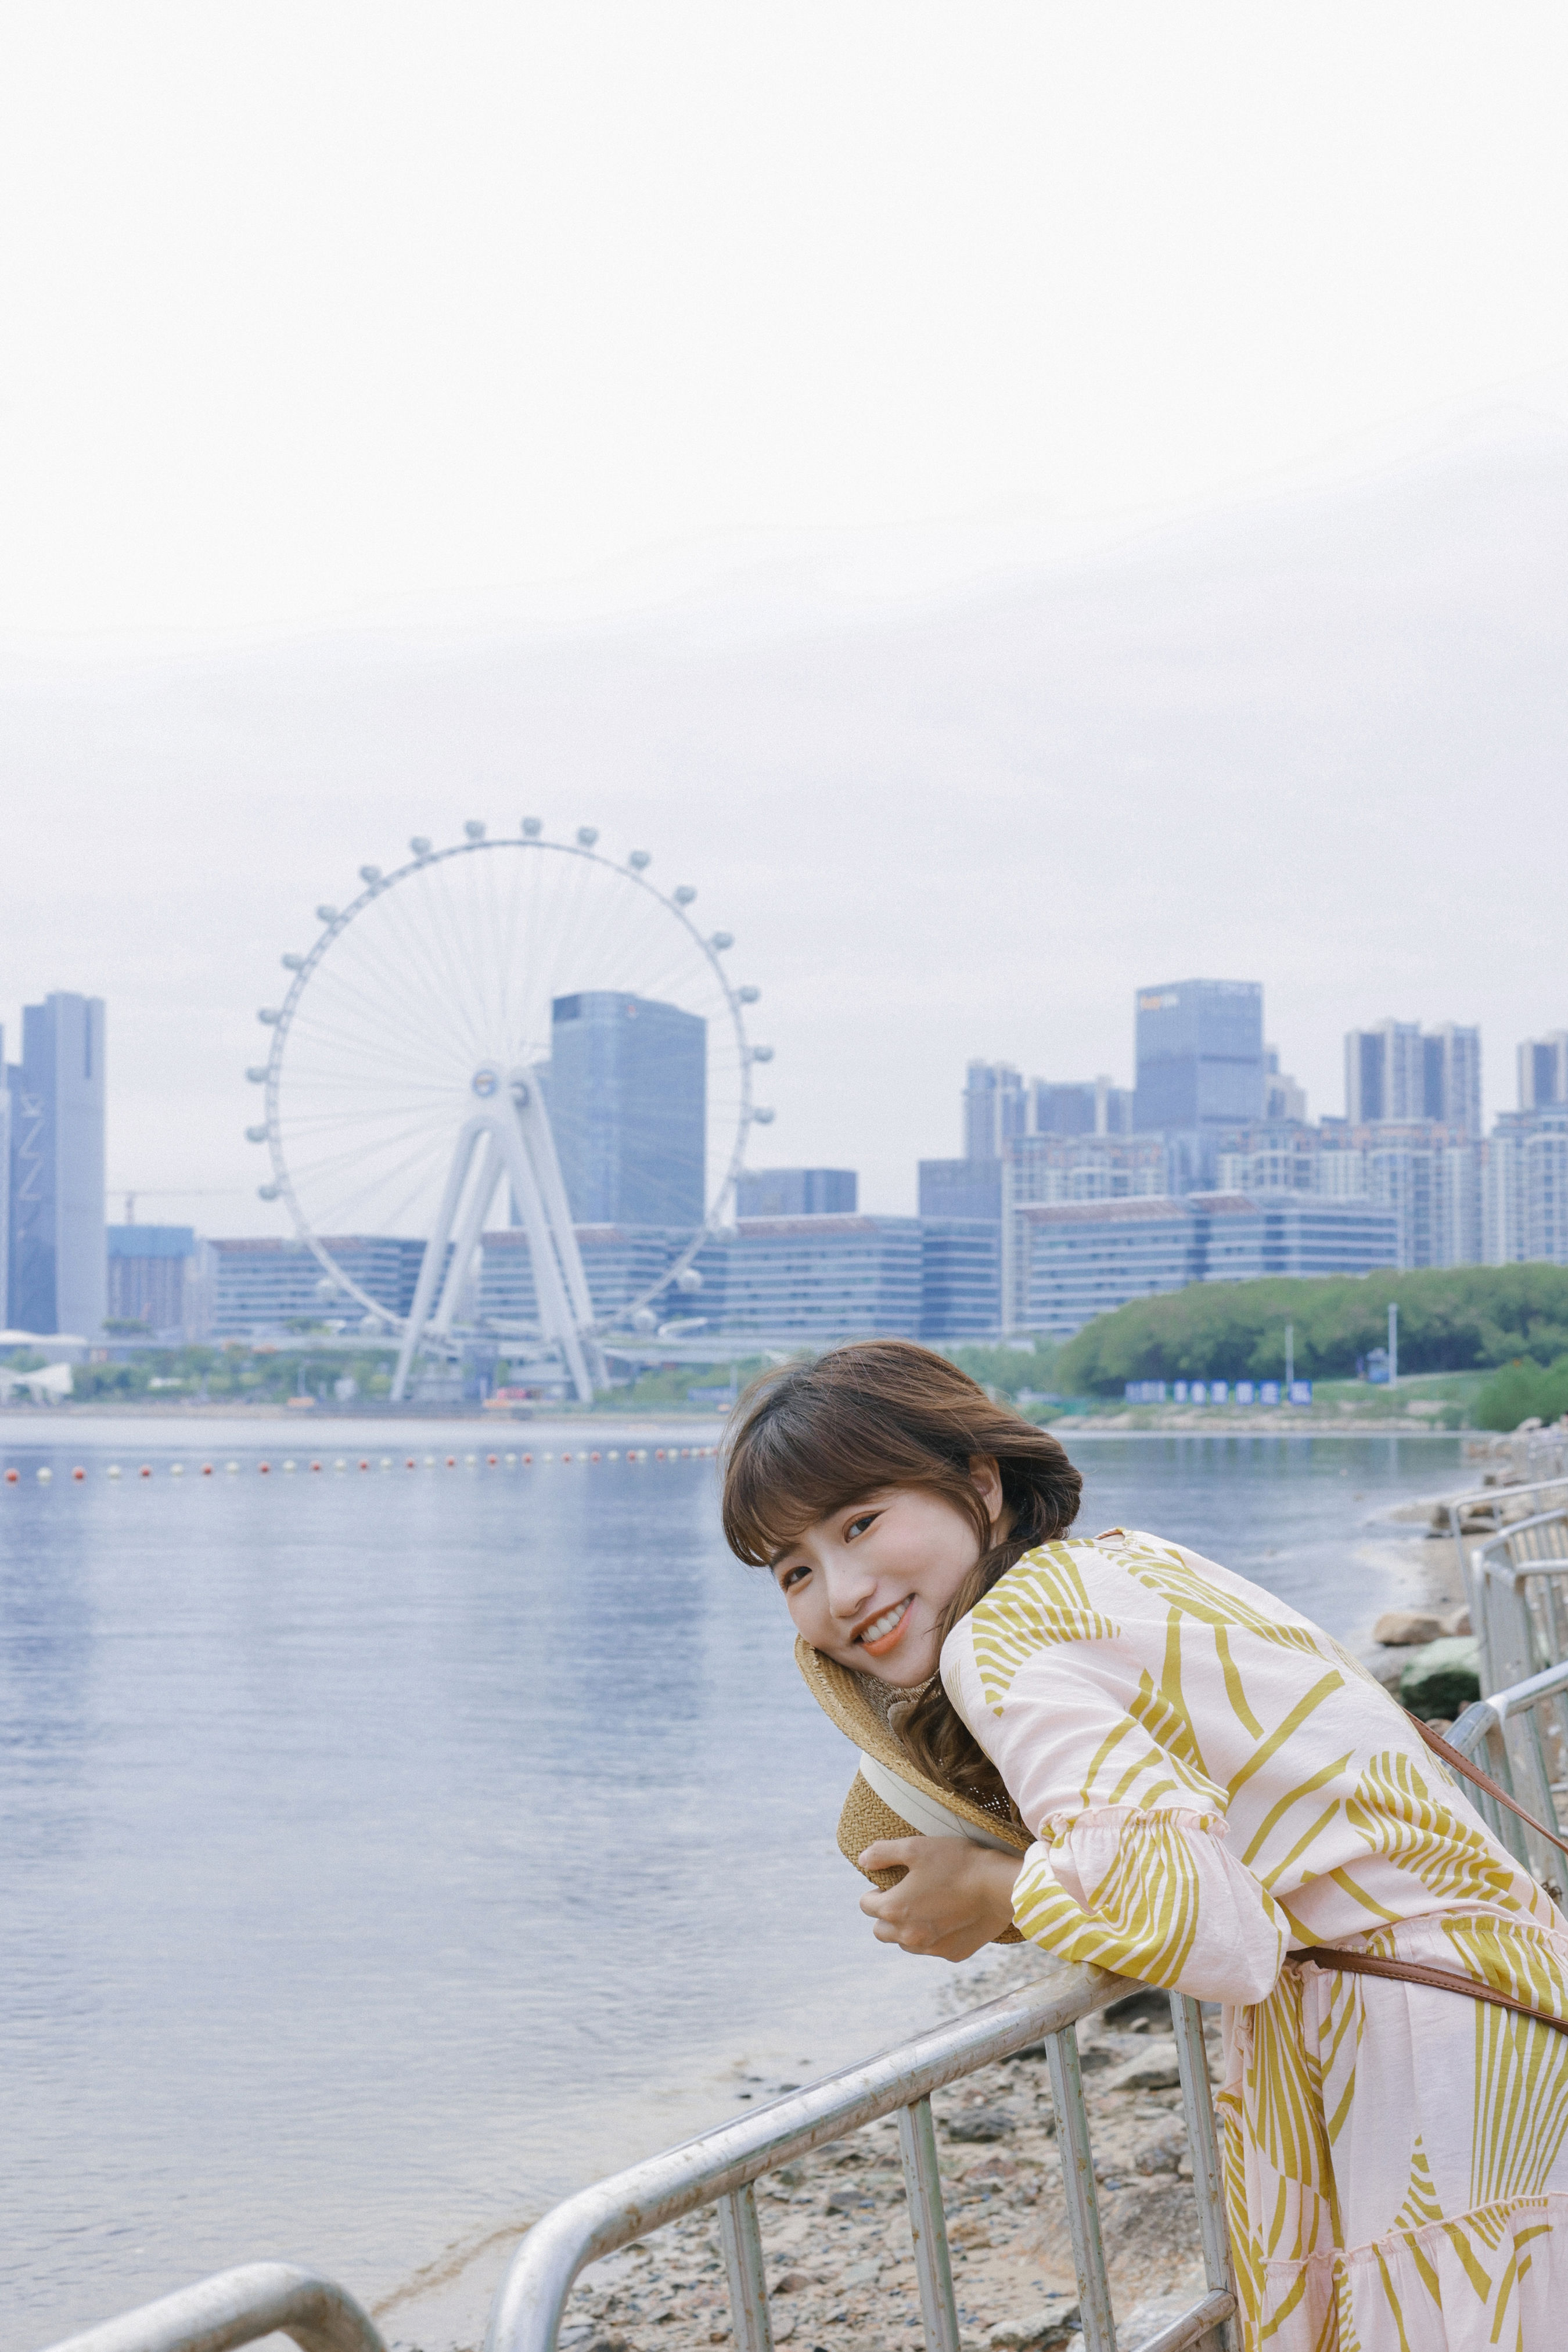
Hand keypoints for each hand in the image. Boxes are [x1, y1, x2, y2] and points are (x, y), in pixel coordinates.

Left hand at [857, 1836, 1023, 1961]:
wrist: (1000, 1886)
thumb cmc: (957, 1863)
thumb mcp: (916, 1848)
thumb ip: (883, 1853)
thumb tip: (862, 1860)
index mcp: (894, 1909)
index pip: (866, 1905)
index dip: (875, 1891)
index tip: (890, 1883)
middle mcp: (908, 1935)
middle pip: (881, 1930)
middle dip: (886, 1915)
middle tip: (905, 1896)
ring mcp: (931, 1949)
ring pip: (905, 1943)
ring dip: (908, 1929)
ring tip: (927, 1907)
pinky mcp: (953, 1955)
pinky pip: (933, 1948)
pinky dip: (935, 1937)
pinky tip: (949, 1918)